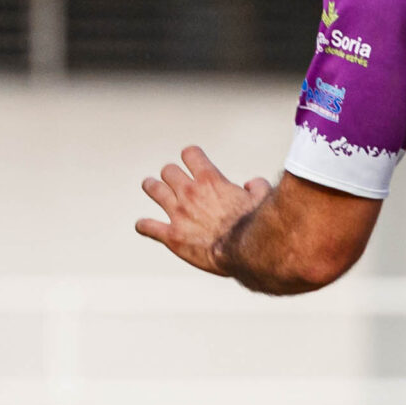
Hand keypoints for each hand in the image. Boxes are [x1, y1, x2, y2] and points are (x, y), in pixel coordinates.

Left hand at [136, 146, 269, 276]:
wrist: (244, 250)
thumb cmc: (257, 225)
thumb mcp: (263, 198)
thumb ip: (256, 186)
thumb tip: (251, 184)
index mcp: (210, 180)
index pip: (190, 154)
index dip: (191, 156)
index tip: (192, 160)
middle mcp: (190, 192)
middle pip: (168, 170)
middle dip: (171, 173)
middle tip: (173, 179)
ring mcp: (178, 213)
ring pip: (154, 189)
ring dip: (152, 186)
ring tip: (150, 185)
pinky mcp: (171, 236)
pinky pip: (148, 226)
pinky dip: (144, 225)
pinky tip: (143, 226)